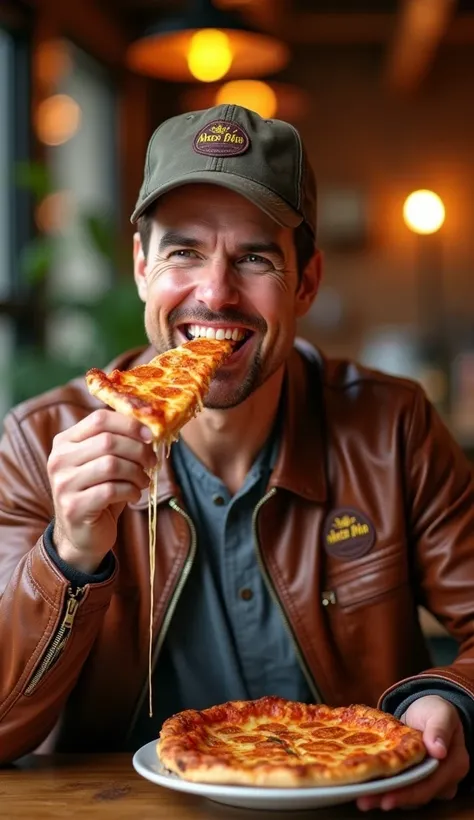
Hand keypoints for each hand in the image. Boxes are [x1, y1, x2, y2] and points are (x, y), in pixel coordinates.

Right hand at [48, 409, 155, 572]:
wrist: (81, 535)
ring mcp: (63, 484)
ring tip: (143, 481)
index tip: (150, 435)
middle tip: (151, 462)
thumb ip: (117, 443)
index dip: (129, 424)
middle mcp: (59, 459)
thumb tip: (148, 430)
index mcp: (65, 441)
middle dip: (138, 450)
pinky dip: (131, 491)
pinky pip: (111, 490)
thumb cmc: (98, 492)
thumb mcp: (103, 462)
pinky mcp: (73, 507)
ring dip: (136, 473)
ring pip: (111, 465)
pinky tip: (134, 495)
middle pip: (108, 441)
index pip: (99, 419)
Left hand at [357, 695, 468, 810]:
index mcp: (454, 764)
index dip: (409, 793)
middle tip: (365, 801)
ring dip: (384, 796)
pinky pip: (401, 786)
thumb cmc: (434, 710)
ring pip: (407, 794)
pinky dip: (385, 788)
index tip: (388, 797)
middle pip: (417, 794)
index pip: (431, 784)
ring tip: (362, 798)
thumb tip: (438, 751)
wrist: (425, 710)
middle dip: (391, 798)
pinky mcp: (415, 778)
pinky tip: (367, 788)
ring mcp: (430, 782)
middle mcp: (444, 780)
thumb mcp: (440, 712)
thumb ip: (440, 729)